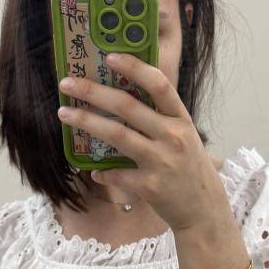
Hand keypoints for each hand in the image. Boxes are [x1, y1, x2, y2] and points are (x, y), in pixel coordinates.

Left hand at [57, 52, 228, 234]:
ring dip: (87, 122)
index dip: (134, 68)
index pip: (159, 84)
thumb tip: (124, 99)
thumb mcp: (186, 138)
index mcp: (181, 119)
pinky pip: (117, 175)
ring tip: (65, 114)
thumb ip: (161, 119)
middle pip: (127, 106)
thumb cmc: (191, 170)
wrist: (204, 211)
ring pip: (117, 135)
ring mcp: (161, 162)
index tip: (109, 56)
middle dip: (93, 92)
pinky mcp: (150, 187)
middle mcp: (172, 136)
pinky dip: (101, 172)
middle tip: (67, 83)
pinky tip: (92, 170)